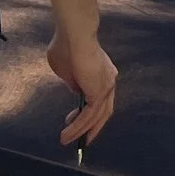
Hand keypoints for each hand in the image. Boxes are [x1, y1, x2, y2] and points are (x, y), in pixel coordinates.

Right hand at [45, 29, 116, 147]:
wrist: (74, 34)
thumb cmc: (66, 45)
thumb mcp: (65, 68)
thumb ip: (71, 80)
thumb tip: (75, 89)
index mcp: (103, 72)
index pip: (100, 97)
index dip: (90, 110)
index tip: (75, 118)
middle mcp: (109, 80)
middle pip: (103, 112)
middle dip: (92, 128)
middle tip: (81, 140)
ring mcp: (106, 87)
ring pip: (95, 117)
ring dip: (80, 131)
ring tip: (65, 140)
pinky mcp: (99, 92)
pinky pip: (88, 116)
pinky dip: (77, 127)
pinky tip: (66, 134)